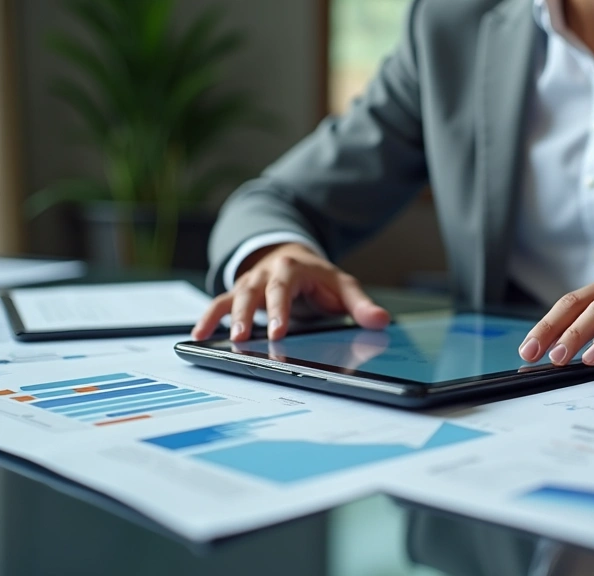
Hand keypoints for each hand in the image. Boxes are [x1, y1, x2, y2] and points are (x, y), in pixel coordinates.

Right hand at [191, 243, 389, 341]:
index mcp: (292, 268)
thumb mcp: (343, 285)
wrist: (292, 257)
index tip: (278, 333)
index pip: (284, 288)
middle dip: (249, 316)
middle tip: (246, 339)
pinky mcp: (238, 294)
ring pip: (233, 298)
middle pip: (254, 292)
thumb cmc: (319, 277)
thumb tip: (382, 321)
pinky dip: (208, 318)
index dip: (280, 310)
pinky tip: (199, 336)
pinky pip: (219, 304)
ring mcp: (250, 283)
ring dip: (226, 318)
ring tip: (221, 340)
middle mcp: (266, 273)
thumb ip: (361, 305)